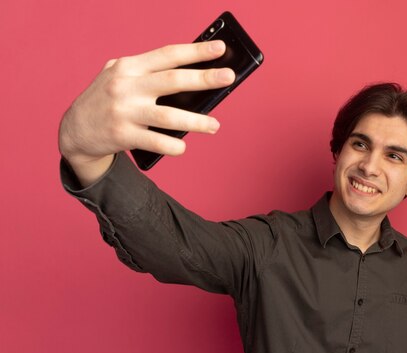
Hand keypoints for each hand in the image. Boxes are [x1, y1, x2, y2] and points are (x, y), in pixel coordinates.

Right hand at [59, 41, 234, 182]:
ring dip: (197, 121)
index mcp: (129, 67)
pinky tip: (183, 146)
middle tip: (228, 77)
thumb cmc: (107, 100)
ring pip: (169, 117)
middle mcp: (126, 86)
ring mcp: (125, 112)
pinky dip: (174, 146)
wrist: (74, 131)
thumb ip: (148, 73)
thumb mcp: (119, 76)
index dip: (196, 51)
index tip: (220, 48)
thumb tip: (194, 79)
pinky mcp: (123, 136)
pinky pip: (157, 142)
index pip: (168, 55)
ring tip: (215, 125)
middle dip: (204, 78)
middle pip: (173, 81)